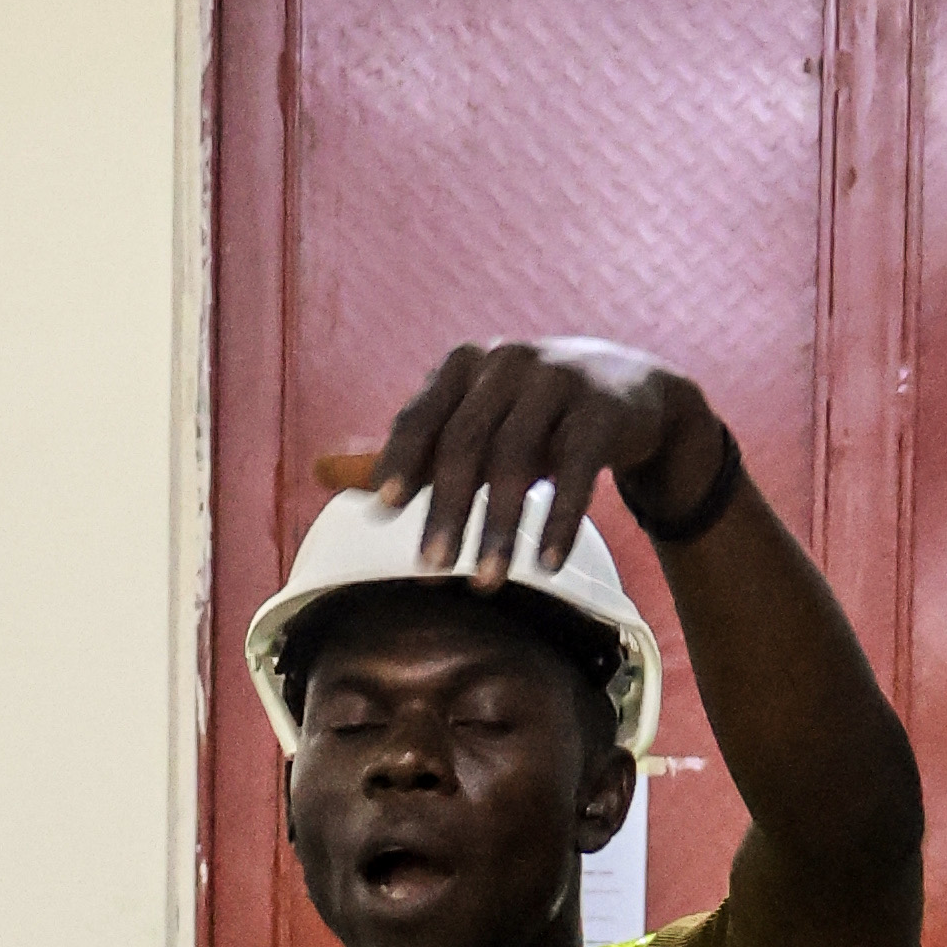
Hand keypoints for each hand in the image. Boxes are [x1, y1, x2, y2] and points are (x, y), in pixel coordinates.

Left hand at [370, 340, 725, 580]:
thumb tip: (316, 471)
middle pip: (466, 442)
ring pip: (519, 460)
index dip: (400, 460)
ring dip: (500, 526)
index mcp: (464, 365)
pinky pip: (578, 470)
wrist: (630, 392)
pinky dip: (560, 520)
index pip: (421, 415)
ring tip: (487, 583)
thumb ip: (404, 450)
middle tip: (432, 568)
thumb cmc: (530, 414)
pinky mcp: (602, 411)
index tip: (383, 509)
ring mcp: (558, 381)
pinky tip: (545, 563)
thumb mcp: (468, 423)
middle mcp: (507, 363)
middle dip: (448, 509)